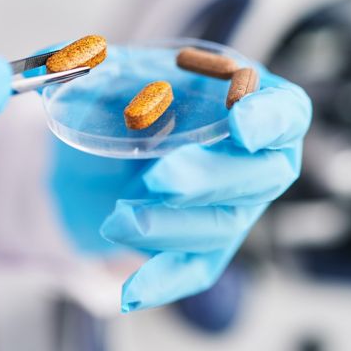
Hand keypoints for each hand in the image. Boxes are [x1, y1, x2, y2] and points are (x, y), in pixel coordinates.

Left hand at [50, 66, 310, 312]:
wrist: (110, 148)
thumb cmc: (136, 97)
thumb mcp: (116, 71)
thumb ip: (98, 64)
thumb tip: (65, 58)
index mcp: (251, 99)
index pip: (285, 111)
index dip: (270, 118)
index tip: (240, 123)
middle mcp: (257, 158)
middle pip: (260, 177)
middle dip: (209, 179)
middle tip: (159, 179)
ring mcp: (236, 207)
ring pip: (222, 226)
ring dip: (171, 226)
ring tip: (118, 219)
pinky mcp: (206, 246)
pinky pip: (194, 269)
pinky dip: (163, 280)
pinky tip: (130, 291)